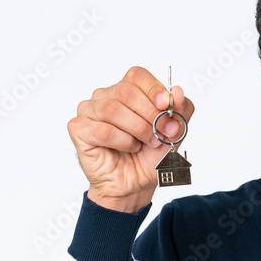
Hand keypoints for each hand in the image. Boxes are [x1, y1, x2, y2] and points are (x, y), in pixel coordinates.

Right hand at [68, 66, 194, 211]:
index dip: (153, 89)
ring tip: (145, 143)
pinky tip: (128, 148)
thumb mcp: (175, 132)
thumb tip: (177, 91)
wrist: (136, 184)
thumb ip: (182, 110)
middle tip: (160, 134)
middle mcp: (105, 96)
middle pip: (126, 92)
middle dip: (150, 115)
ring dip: (137, 129)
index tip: (167, 106)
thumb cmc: (150, 156)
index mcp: (128, 90)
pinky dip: (122, 142)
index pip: (137, 75)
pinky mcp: (79, 128)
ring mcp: (89, 110)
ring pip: (113, 109)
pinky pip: (102, 130)